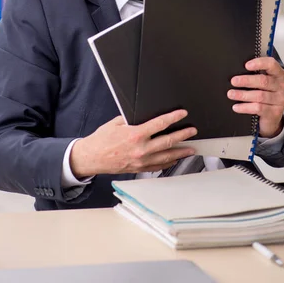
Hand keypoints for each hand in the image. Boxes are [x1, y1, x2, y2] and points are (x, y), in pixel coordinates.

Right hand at [69, 109, 196, 177]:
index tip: (182, 114)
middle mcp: (141, 149)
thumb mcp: (116, 123)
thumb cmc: (101, 140)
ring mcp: (141, 161)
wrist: (91, 158)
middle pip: (168, 141)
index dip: (173, 118)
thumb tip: (143, 115)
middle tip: (192, 131)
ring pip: (166, 156)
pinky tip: (174, 158)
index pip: (160, 124)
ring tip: (191, 148)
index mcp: (135, 134)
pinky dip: (168, 162)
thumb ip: (132, 119)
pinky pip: (158, 166)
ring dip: (180, 151)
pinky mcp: (139, 168)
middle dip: (183, 135)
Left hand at [227, 57, 283, 137]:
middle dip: (246, 80)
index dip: (259, 63)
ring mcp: (281, 100)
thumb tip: (237, 71)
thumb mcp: (265, 82)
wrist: (273, 115)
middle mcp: (283, 87)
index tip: (246, 65)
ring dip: (243, 94)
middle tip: (233, 81)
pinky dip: (245, 107)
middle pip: (264, 81)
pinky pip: (258, 108)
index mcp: (280, 75)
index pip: (272, 65)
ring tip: (231, 94)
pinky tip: (236, 107)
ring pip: (260, 96)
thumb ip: (256, 74)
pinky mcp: (276, 113)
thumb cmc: (267, 93)